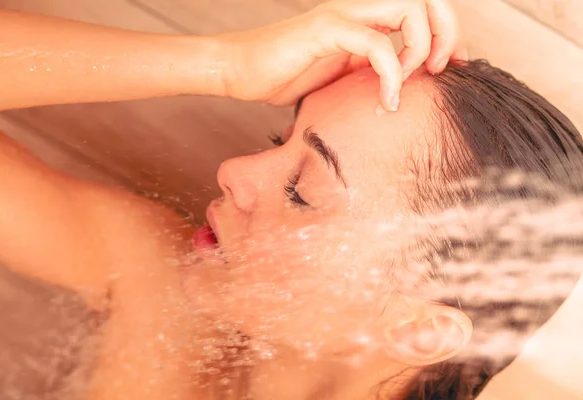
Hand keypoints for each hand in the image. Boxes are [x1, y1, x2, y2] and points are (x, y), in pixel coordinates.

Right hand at [218, 0, 466, 110]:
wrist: (242, 71)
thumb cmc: (285, 75)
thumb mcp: (341, 75)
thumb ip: (371, 70)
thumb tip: (405, 86)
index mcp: (365, 15)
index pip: (423, 6)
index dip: (448, 30)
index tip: (455, 65)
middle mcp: (359, 6)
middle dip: (447, 31)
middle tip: (444, 68)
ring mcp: (343, 13)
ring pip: (408, 7)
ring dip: (423, 46)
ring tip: (413, 80)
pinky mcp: (327, 29)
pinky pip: (378, 44)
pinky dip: (392, 74)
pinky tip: (387, 101)